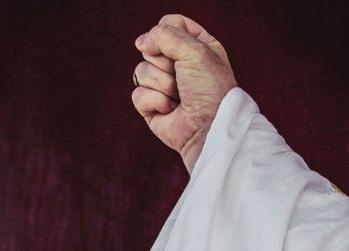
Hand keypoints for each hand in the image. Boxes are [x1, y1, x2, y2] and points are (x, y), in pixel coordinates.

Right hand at [130, 14, 237, 172]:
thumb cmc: (210, 90)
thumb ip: (166, 34)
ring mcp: (164, 86)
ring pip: (141, 70)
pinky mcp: (152, 106)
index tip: (179, 46)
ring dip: (161, 83)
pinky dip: (154, 101)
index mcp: (197, 48)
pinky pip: (138, 93)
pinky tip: (171, 110)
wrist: (210, 129)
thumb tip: (142, 42)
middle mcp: (180, 66)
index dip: (167, 32)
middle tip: (182, 77)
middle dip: (164, 61)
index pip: (170, 24)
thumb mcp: (195, 50)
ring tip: (179, 96)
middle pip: (150, 46)